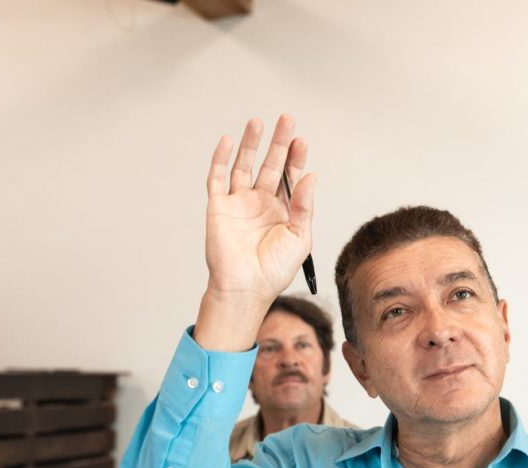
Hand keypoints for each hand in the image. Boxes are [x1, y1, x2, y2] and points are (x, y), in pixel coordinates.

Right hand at [204, 114, 315, 305]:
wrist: (246, 288)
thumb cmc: (274, 270)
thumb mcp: (299, 237)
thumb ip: (304, 206)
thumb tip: (310, 177)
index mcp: (283, 211)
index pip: (290, 177)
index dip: (295, 158)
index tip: (301, 141)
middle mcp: (261, 203)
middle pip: (270, 165)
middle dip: (278, 143)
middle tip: (286, 120)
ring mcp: (239, 203)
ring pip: (244, 165)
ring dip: (250, 144)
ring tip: (258, 122)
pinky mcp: (218, 207)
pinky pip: (217, 178)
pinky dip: (221, 159)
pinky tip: (227, 141)